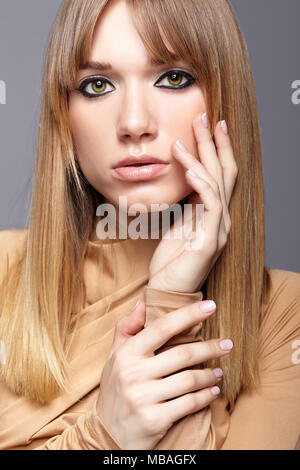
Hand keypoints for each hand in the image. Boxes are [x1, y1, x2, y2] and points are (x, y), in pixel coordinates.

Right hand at [96, 299, 232, 449]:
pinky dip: (206, 396)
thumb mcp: (115, 357)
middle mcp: (133, 374)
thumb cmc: (115, 389)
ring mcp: (143, 398)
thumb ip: (127, 328)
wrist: (106, 435)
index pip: (162, 327)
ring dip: (210, 374)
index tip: (211, 306)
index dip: (189, 314)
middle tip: (228, 344)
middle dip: (211, 347)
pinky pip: (189, 404)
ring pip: (189, 380)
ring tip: (220, 371)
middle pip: (182, 354)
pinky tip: (213, 391)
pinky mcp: (154, 420)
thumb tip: (142, 303)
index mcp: (127, 354)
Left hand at [148, 114, 237, 292]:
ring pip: (217, 183)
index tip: (209, 124)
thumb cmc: (171, 261)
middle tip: (204, 115)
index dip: (217, 149)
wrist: (167, 292)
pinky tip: (187, 166)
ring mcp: (219, 230)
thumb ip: (187, 204)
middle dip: (214, 143)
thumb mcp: (178, 224)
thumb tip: (184, 178)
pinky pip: (210, 204)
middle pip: (223, 173)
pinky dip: (200, 182)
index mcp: (214, 215)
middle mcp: (222, 220)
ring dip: (203, 156)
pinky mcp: (211, 241)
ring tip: (188, 134)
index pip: (220, 175)